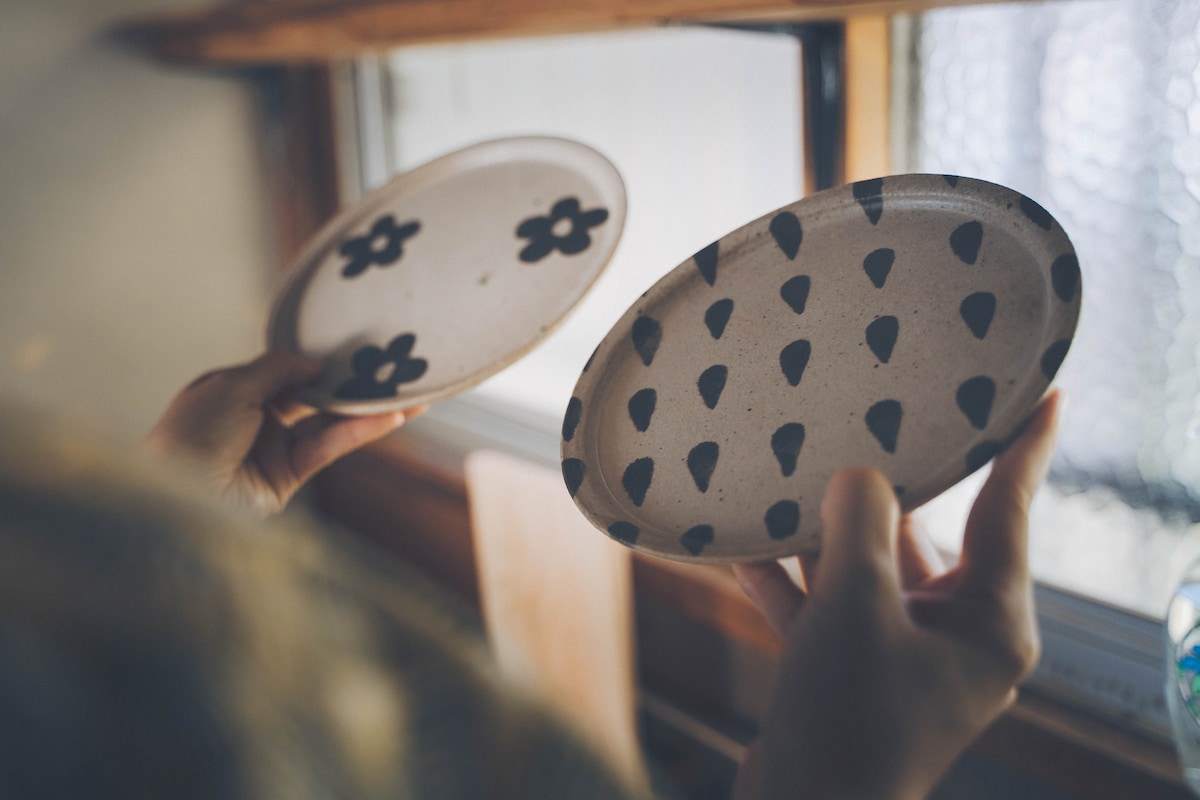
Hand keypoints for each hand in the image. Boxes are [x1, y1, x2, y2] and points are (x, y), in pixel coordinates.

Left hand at [146, 350, 422, 517]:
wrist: (176, 497)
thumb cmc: (191, 435)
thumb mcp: (232, 386)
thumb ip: (277, 368)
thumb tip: (314, 361)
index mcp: (232, 391)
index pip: (283, 371)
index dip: (316, 360)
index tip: (353, 347)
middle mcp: (253, 418)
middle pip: (310, 396)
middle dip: (348, 384)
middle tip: (390, 369)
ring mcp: (272, 449)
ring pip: (326, 423)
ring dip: (365, 410)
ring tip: (408, 395)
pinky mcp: (288, 478)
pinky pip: (329, 448)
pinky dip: (359, 433)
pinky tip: (389, 418)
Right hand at [733, 391, 1060, 799]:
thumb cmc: (847, 714)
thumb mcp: (855, 602)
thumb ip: (860, 524)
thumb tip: (857, 480)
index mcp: (990, 624)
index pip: (1008, 514)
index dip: (1022, 450)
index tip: (1040, 397)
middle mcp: (955, 639)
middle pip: (922, 540)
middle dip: (881, 493)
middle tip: (865, 426)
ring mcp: (902, 659)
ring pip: (866, 574)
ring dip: (821, 538)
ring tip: (785, 481)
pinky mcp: (853, 675)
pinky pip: (827, 611)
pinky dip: (791, 583)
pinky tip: (742, 547)